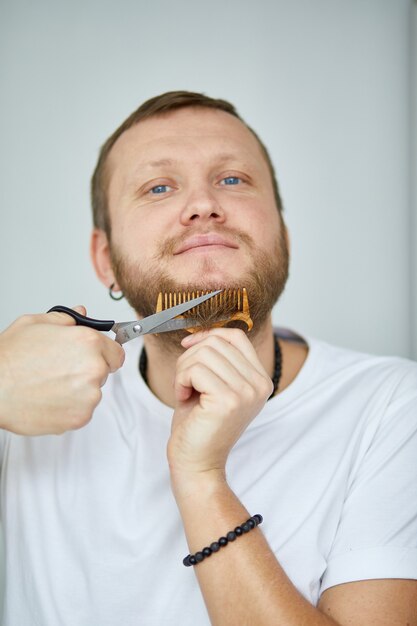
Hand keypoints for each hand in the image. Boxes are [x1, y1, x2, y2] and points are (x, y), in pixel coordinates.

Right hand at [0, 307, 124, 434]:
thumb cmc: (9, 358)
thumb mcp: (35, 323)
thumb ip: (66, 318)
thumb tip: (82, 314)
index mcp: (88, 342)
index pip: (116, 352)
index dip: (104, 354)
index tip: (95, 358)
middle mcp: (94, 368)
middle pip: (104, 372)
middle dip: (87, 370)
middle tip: (61, 370)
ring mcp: (89, 395)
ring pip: (92, 393)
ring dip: (78, 390)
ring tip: (50, 384)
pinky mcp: (80, 417)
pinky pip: (81, 411)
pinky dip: (69, 408)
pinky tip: (48, 398)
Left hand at [167, 328, 272, 481]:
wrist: (196, 463)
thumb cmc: (200, 425)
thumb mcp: (213, 384)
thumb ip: (216, 359)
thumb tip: (201, 334)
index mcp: (260, 379)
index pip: (236, 336)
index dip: (209, 335)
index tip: (189, 346)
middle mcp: (259, 385)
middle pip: (216, 342)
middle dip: (190, 357)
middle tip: (185, 382)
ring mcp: (246, 392)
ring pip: (203, 353)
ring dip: (184, 370)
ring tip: (186, 391)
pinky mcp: (228, 400)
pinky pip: (195, 370)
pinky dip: (181, 381)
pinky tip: (184, 398)